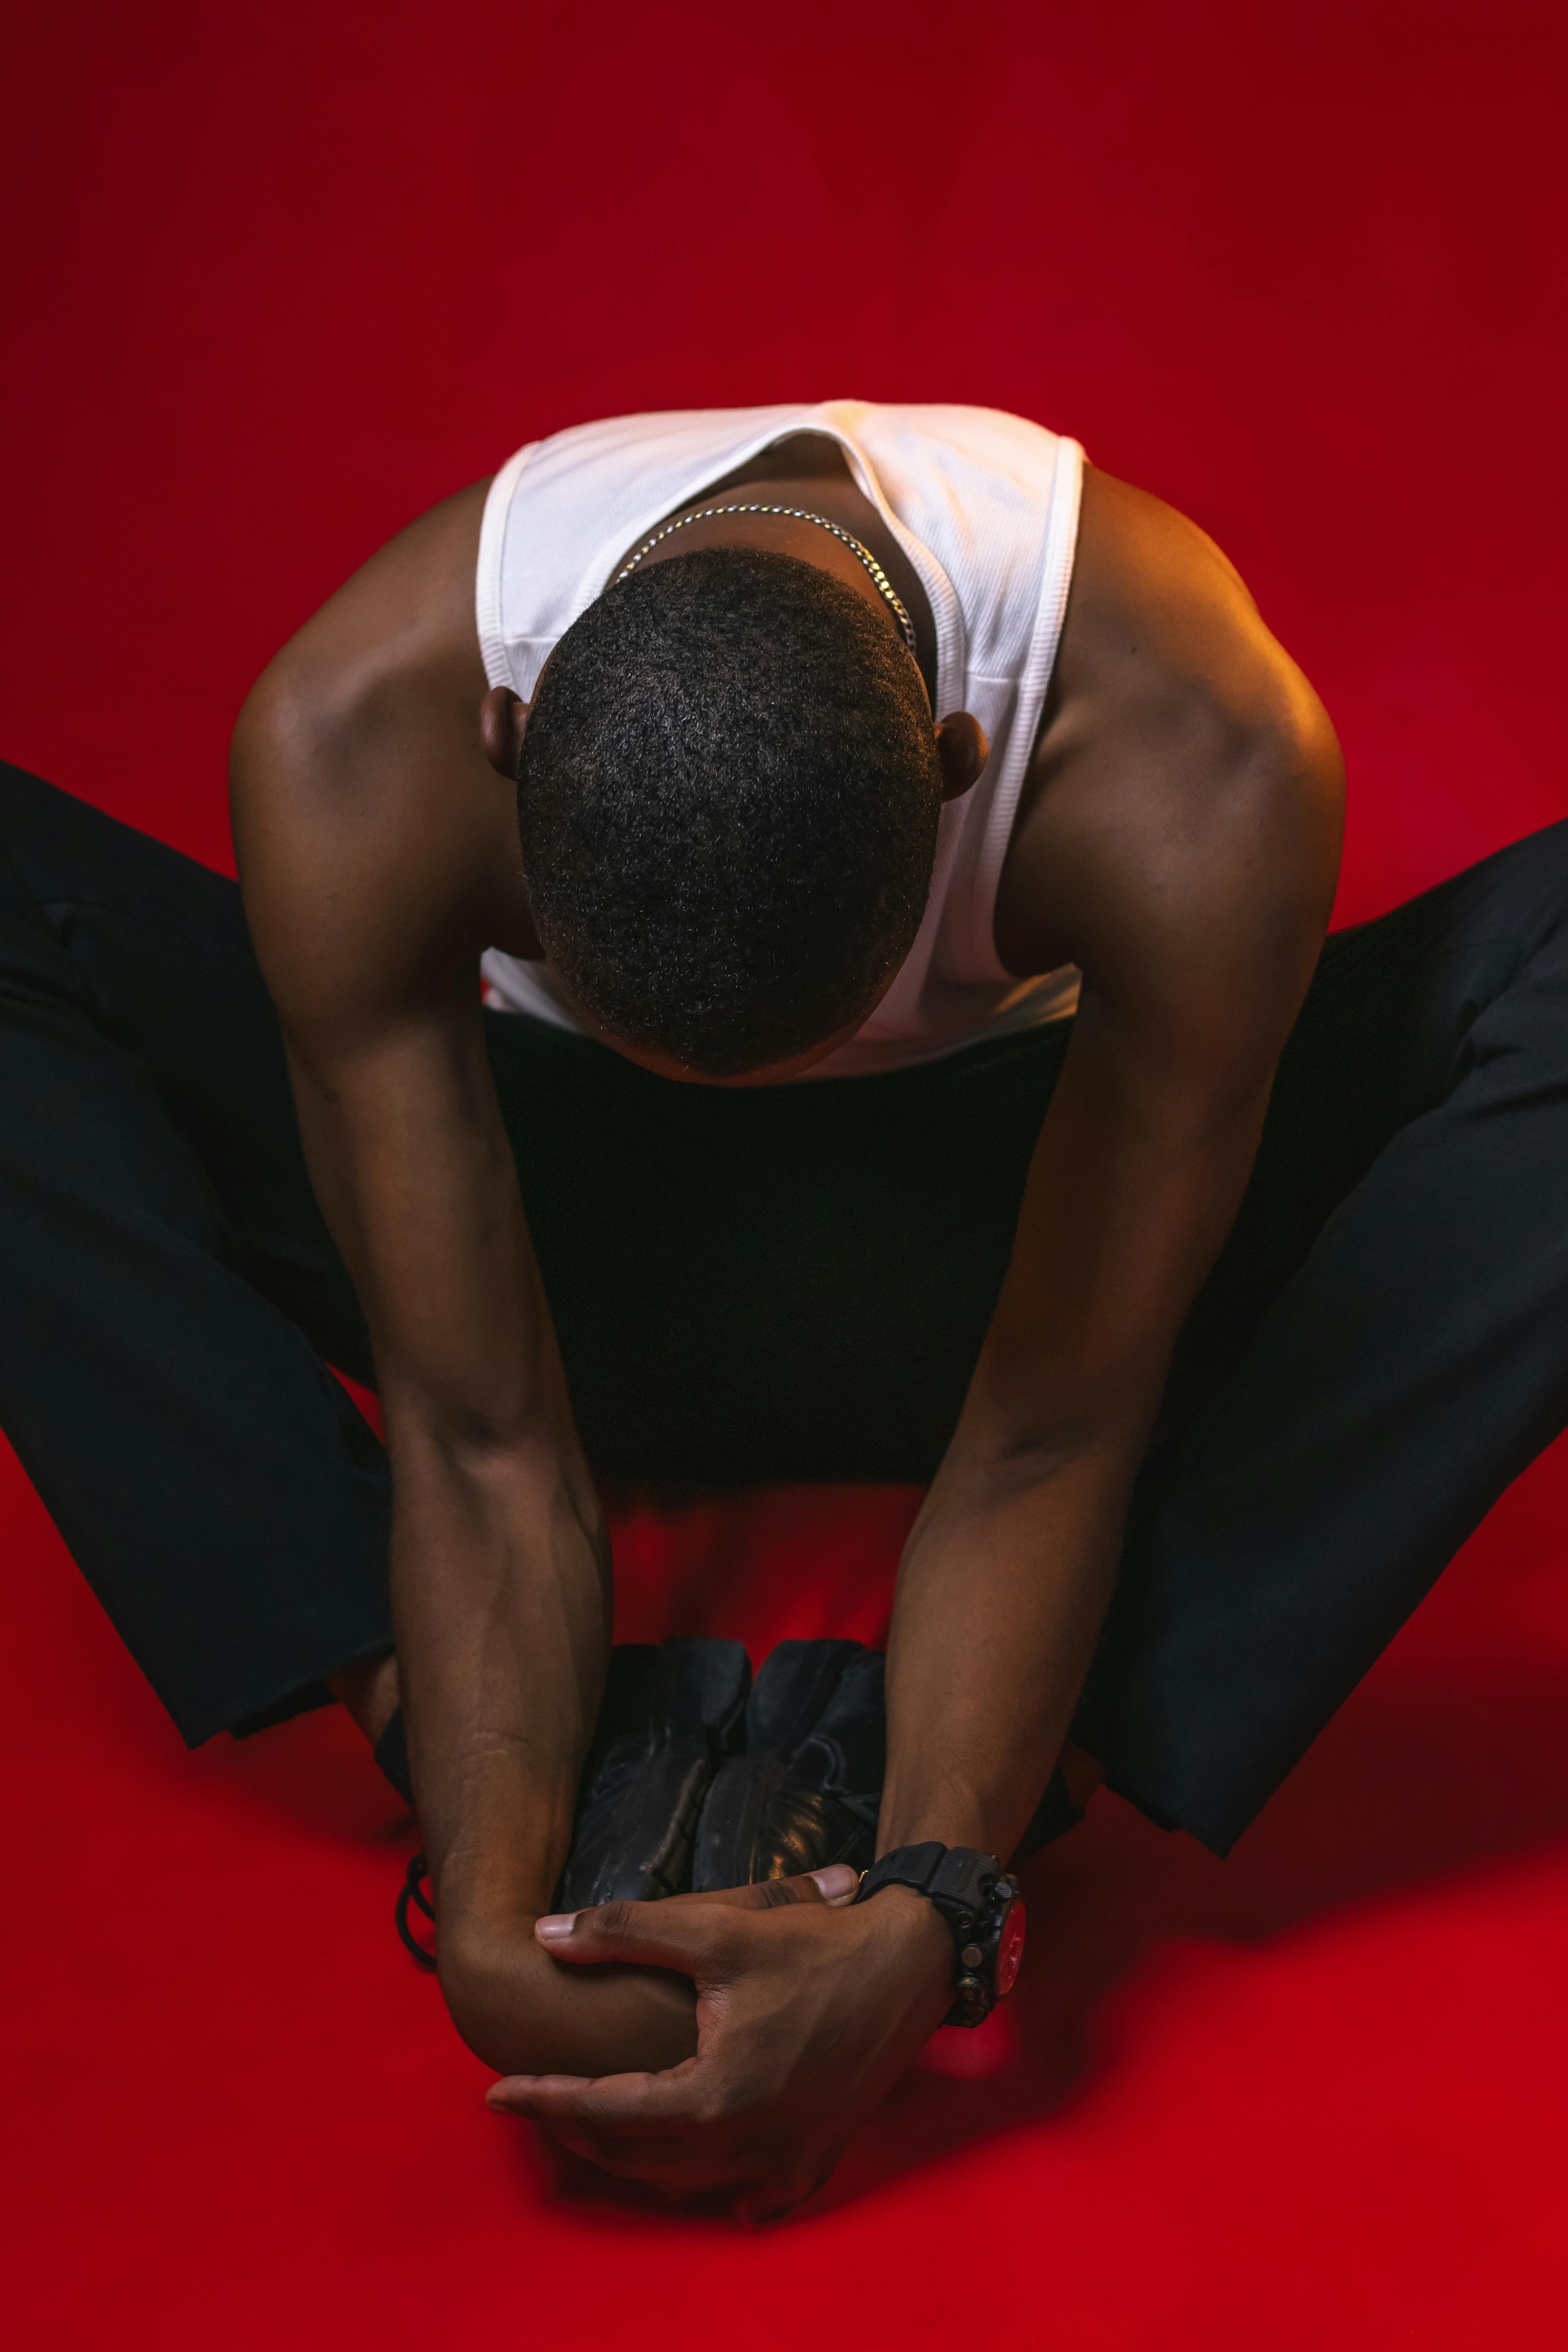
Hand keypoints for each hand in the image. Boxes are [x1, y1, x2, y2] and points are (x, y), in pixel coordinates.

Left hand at [484, 1867, 953, 2218]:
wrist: (910, 1963)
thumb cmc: (814, 1943)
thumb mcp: (716, 1925)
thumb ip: (625, 1931)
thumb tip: (546, 1935)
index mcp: (716, 2096)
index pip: (605, 2111)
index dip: (544, 2100)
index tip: (495, 2094)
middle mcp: (749, 2145)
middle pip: (638, 2160)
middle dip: (578, 2133)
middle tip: (536, 2105)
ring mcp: (787, 2163)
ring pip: (684, 2184)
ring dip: (631, 2160)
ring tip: (591, 2125)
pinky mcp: (815, 2161)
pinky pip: (744, 2197)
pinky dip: (705, 2186)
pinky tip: (686, 2171)